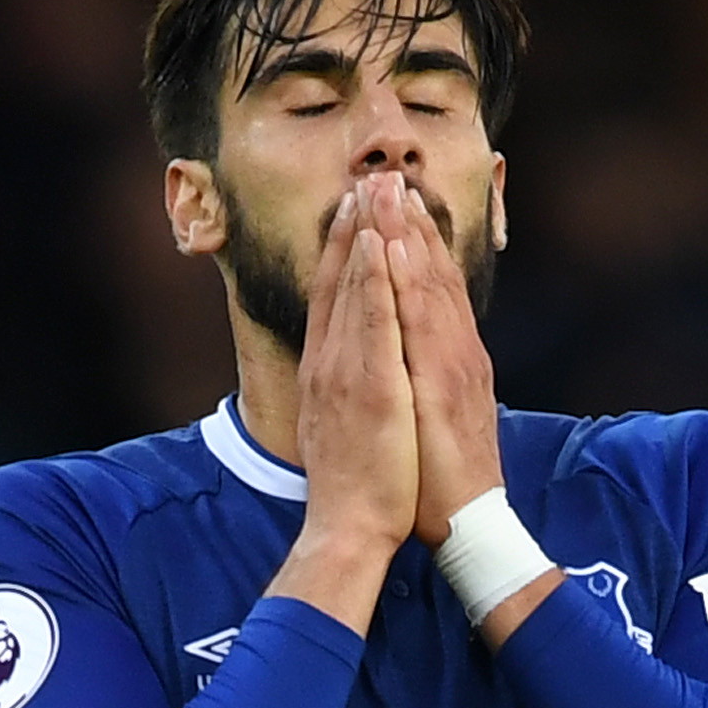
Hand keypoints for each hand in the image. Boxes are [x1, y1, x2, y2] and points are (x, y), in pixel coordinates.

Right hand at [266, 188, 415, 630]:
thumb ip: (345, 393)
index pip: (335, 298)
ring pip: (355, 289)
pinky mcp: (368, 385)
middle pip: (341, 282)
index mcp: (328, 371)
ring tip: (374, 189)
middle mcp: (330, 362)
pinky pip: (371, 320)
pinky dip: (373, 278)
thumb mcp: (343, 427)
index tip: (355, 209)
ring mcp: (346, 370)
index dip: (344, 251)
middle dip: (353, 228)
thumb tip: (348, 377)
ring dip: (364, 235)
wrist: (350, 528)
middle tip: (366, 178)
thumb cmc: (356, 487)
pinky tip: (379, 243)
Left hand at [371, 171, 503, 545]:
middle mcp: (458, 352)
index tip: (394, 205)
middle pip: (434, 276)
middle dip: (410, 223)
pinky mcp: (445, 382)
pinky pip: (423, 320)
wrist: (469, 524)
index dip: (415, 245)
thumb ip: (428, 383)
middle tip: (389, 175)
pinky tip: (395, 248)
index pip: (433, 291)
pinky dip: (410, 280)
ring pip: (431, 287)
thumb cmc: (446, 479)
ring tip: (389, 191)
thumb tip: (414, 364)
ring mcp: (455, 364)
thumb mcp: (436, 418)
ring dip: (409, 236)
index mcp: (453, 359)